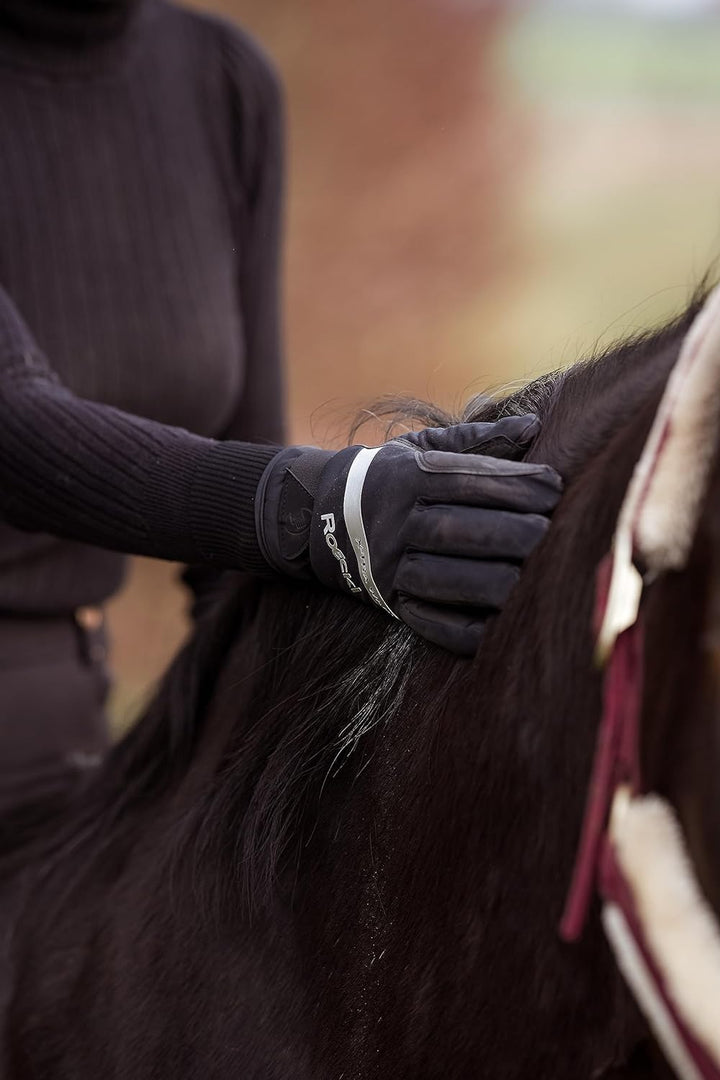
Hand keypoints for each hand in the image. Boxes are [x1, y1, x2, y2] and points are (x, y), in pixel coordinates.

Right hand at [256, 416, 561, 654]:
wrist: (322, 515)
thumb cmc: (393, 476)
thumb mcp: (424, 447)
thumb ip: (478, 439)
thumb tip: (533, 428)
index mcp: (407, 477)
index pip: (465, 479)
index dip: (514, 484)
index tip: (554, 487)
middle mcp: (394, 521)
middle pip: (455, 530)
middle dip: (508, 533)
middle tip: (550, 533)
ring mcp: (388, 566)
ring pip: (442, 579)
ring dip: (490, 581)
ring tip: (530, 577)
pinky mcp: (389, 603)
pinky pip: (426, 623)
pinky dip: (461, 629)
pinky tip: (496, 626)